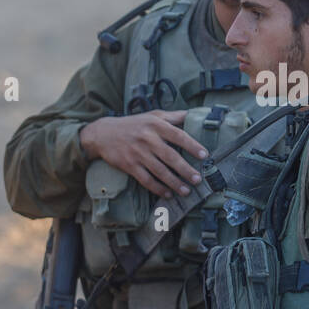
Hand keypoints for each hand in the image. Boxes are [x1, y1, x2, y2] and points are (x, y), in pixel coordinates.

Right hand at [79, 110, 207, 197]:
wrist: (103, 134)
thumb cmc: (132, 124)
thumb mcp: (152, 115)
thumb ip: (173, 116)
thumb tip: (193, 115)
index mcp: (155, 125)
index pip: (178, 135)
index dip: (192, 145)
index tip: (204, 155)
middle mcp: (147, 139)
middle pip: (170, 157)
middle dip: (185, 170)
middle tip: (198, 179)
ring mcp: (137, 153)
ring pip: (159, 171)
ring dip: (174, 183)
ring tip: (186, 191)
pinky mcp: (129, 165)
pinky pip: (146, 180)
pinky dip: (157, 188)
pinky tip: (167, 194)